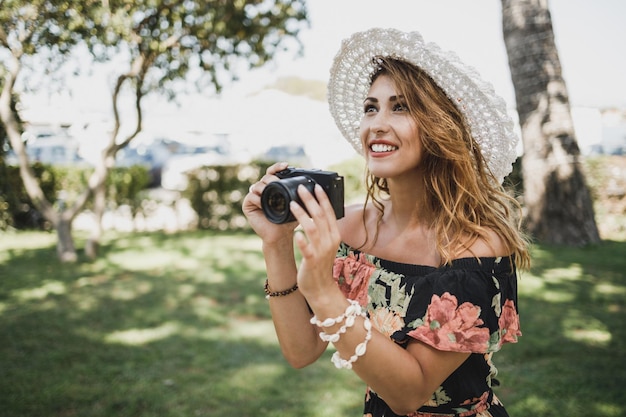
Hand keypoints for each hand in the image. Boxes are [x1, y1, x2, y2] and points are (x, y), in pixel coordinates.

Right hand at [242, 162, 296, 242]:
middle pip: (265, 177)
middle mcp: (263, 190)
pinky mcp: (247, 205)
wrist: (281, 235)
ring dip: (264, 188)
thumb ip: (301, 194)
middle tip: (278, 181)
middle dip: (272, 177)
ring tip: (271, 193)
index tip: (286, 165)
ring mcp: (254, 197)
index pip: (273, 172)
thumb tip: (314, 183)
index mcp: (273, 187)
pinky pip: (251, 197)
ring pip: (257, 185)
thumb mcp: (297, 204)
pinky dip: (257, 199)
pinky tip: (263, 203)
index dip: (278, 167)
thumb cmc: (289, 221)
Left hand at [289, 183, 341, 300]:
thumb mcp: (326, 244)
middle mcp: (330, 241)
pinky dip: (302, 241)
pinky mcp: (312, 261)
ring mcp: (321, 251)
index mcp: (334, 235)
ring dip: (302, 215)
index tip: (315, 186)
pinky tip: (295, 233)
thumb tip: (318, 212)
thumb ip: (324, 229)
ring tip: (292, 204)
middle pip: (320, 216)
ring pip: (312, 228)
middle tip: (300, 188)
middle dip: (310, 200)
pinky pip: (307, 249)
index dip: (322, 198)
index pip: (329, 212)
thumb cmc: (320, 264)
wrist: (321, 288)